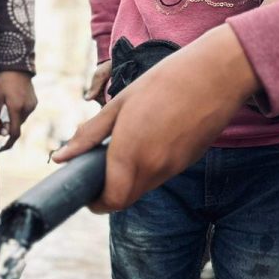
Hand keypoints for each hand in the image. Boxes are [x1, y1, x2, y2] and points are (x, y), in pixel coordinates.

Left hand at [0, 71, 37, 150]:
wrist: (17, 67)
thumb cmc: (2, 82)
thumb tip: (1, 132)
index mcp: (16, 108)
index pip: (14, 133)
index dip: (8, 143)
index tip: (2, 149)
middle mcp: (27, 109)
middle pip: (17, 126)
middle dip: (7, 129)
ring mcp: (32, 106)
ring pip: (21, 120)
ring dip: (12, 120)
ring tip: (4, 108)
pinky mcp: (34, 102)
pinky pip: (25, 113)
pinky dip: (18, 113)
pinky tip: (12, 103)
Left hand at [52, 24, 257, 211]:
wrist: (217, 74)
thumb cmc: (163, 82)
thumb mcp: (118, 104)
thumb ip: (88, 135)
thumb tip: (60, 157)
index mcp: (130, 154)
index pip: (111, 201)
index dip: (96, 203)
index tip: (87, 192)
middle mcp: (152, 168)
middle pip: (126, 199)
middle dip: (110, 193)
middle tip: (99, 170)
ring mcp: (173, 167)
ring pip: (143, 188)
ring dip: (128, 180)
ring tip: (123, 149)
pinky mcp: (188, 161)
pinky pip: (161, 175)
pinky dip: (147, 169)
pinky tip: (148, 141)